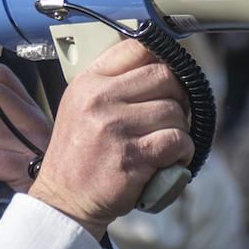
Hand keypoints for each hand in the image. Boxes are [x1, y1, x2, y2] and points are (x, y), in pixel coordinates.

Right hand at [25, 38, 191, 237]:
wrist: (65, 200)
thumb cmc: (78, 155)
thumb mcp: (80, 106)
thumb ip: (111, 84)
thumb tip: (157, 63)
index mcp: (87, 82)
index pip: (136, 48)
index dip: (161, 58)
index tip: (166, 77)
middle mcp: (99, 99)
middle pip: (164, 76)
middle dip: (177, 95)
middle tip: (172, 113)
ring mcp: (116, 128)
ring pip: (174, 110)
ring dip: (180, 127)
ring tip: (167, 141)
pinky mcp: (132, 156)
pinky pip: (177, 140)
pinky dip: (183, 150)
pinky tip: (173, 157)